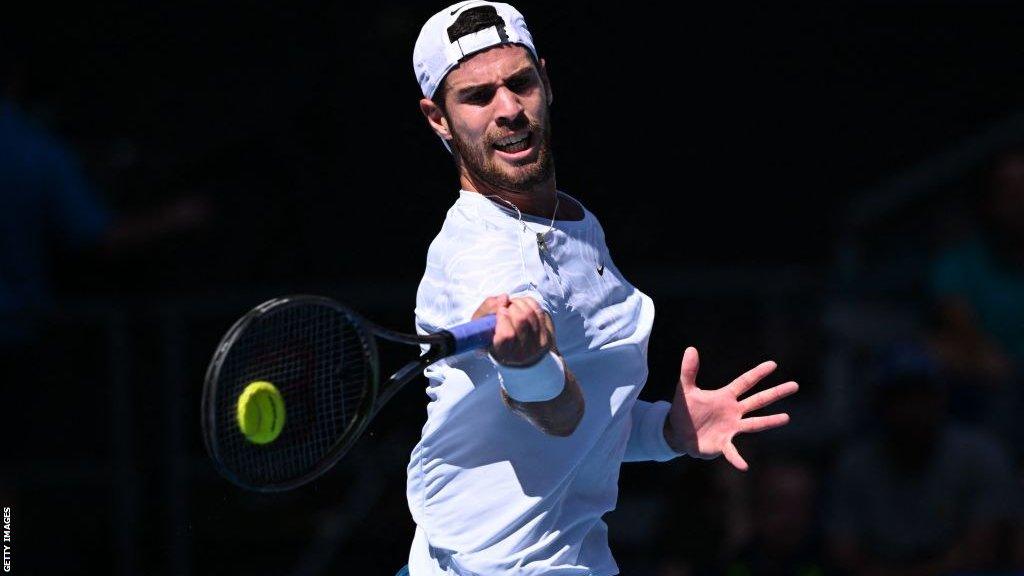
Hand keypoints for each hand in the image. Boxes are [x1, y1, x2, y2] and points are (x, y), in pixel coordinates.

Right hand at [472, 294, 551, 365]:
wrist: (513, 344)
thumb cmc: (492, 332)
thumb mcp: (481, 323)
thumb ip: (487, 309)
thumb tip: (504, 298)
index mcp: (501, 354)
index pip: (506, 335)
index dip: (503, 318)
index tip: (501, 310)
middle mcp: (521, 354)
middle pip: (521, 320)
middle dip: (512, 306)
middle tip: (506, 306)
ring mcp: (536, 347)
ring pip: (530, 313)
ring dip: (519, 303)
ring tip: (512, 305)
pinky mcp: (546, 338)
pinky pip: (539, 311)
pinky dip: (529, 303)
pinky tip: (522, 305)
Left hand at [665, 347, 797, 470]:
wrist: (679, 433)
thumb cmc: (685, 411)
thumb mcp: (685, 389)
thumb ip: (688, 370)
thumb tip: (691, 348)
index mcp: (725, 397)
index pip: (744, 383)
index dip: (757, 374)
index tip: (773, 364)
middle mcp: (733, 412)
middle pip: (758, 400)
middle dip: (776, 393)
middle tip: (795, 385)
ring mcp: (731, 428)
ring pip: (754, 423)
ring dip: (769, 421)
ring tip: (786, 417)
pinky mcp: (723, 443)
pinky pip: (733, 452)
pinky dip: (737, 459)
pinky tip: (744, 466)